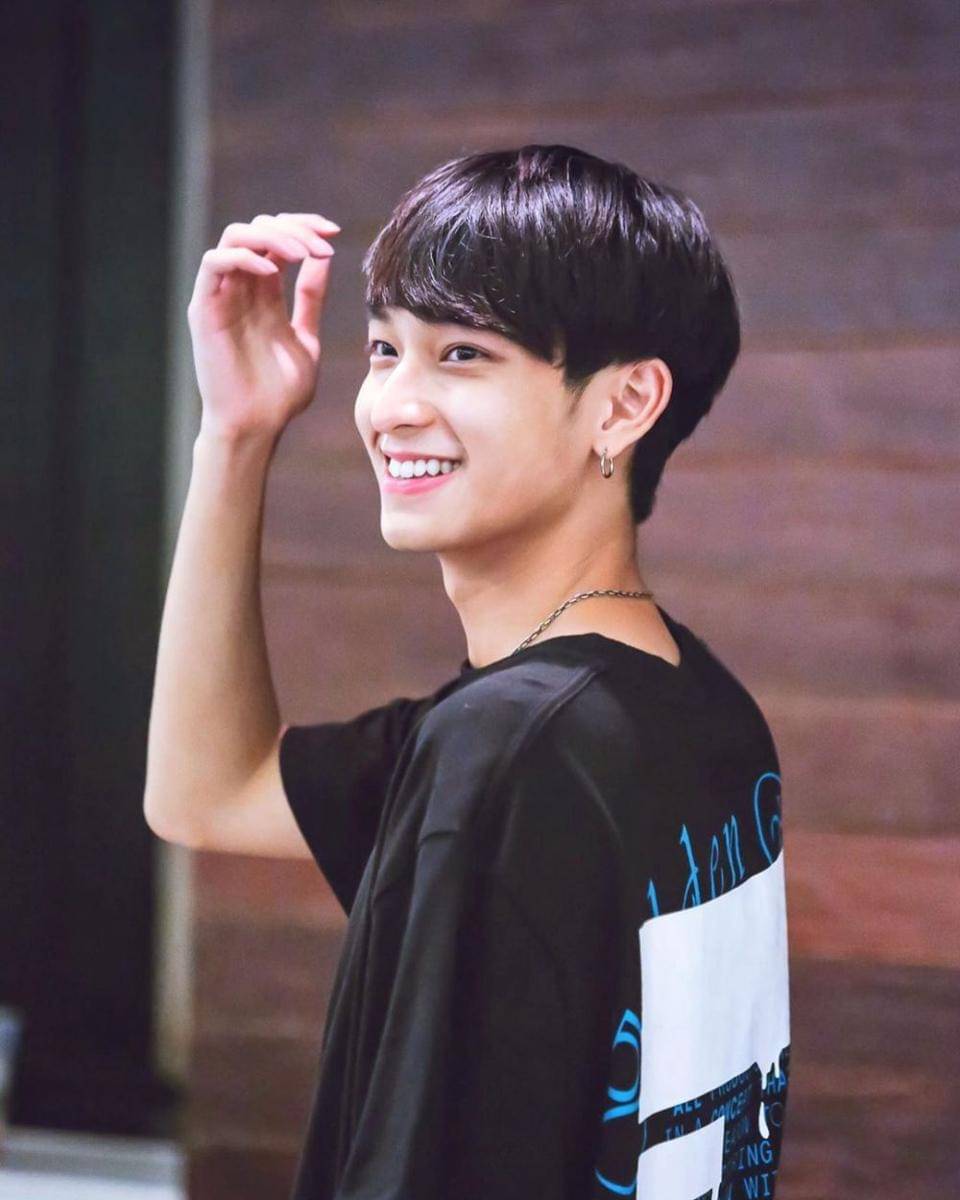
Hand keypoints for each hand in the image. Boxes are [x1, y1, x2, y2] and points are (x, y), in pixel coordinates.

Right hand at [186, 212, 340, 441]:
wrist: (257, 425)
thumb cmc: (280, 393)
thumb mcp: (306, 338)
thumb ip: (310, 299)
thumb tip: (323, 257)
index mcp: (267, 292)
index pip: (280, 239)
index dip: (305, 227)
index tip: (334, 233)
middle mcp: (242, 288)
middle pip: (259, 229)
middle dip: (294, 227)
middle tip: (323, 243)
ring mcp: (221, 296)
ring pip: (235, 236)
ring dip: (272, 236)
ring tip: (301, 253)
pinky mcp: (203, 309)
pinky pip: (214, 263)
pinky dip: (242, 256)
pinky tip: (271, 270)